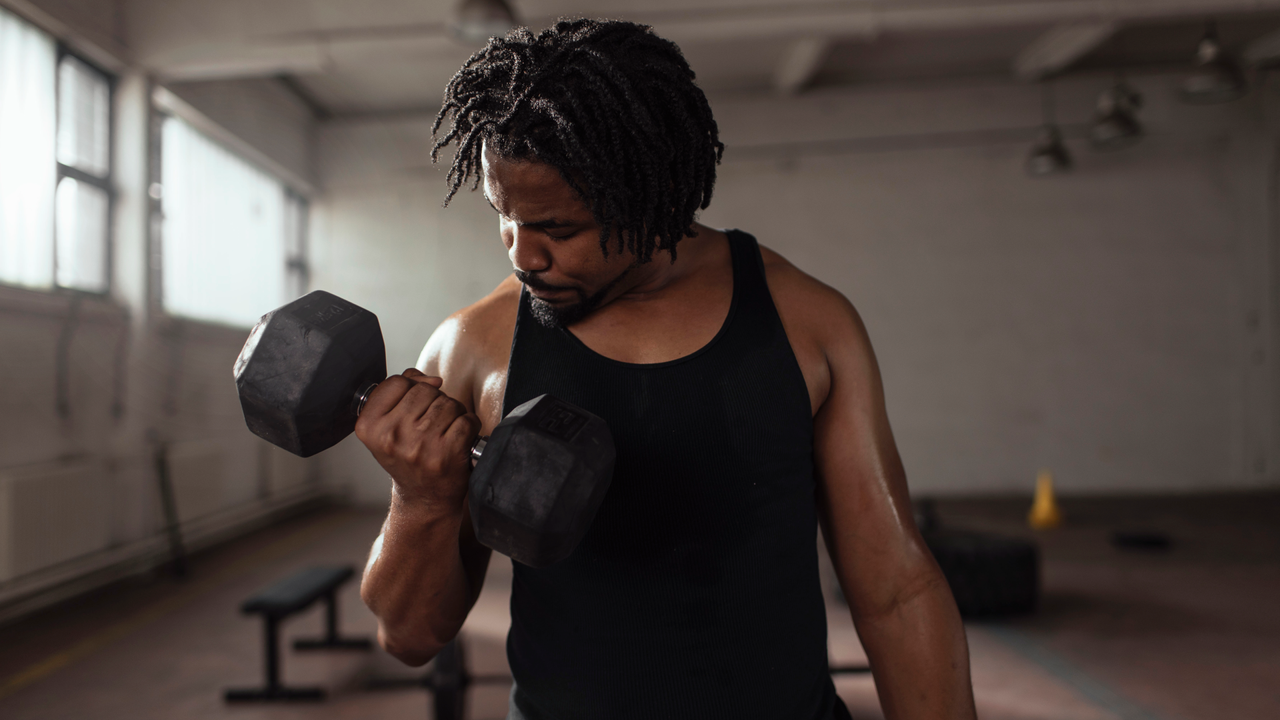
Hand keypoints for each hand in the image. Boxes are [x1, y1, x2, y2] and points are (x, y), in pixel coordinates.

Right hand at [355, 368, 481, 509]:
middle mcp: (391, 435)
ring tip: (442, 434)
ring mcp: (419, 445)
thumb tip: (433, 379)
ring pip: (448, 403)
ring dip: (452, 414)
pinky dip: (469, 427)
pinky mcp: (446, 453)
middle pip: (425, 390)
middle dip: (434, 402)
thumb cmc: (407, 457)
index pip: (396, 382)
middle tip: (429, 426)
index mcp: (369, 427)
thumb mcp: (389, 425)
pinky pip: (466, 420)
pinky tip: (458, 441)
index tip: (412, 409)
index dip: (410, 389)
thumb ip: (402, 391)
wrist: (423, 499)